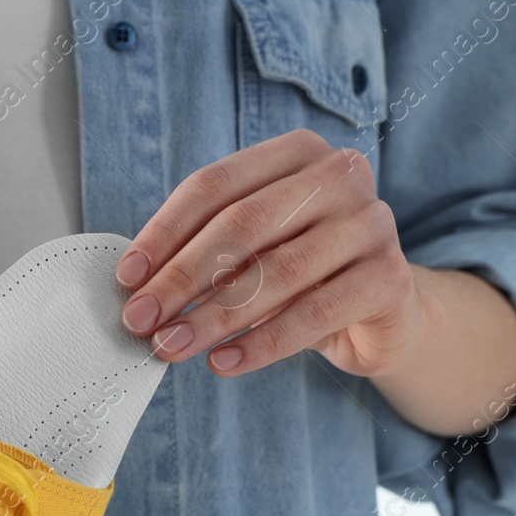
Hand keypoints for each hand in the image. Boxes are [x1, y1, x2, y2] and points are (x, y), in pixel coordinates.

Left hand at [115, 128, 433, 378]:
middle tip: (140, 320)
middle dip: (182, 278)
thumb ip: (207, 250)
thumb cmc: (306, 274)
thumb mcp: (255, 250)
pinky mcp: (389, 277)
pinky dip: (261, 344)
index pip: (214, 186)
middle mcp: (339, 176)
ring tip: (171, 346)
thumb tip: (138, 286)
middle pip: (242, 225)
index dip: (163, 233)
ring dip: (213, 316)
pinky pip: (313, 314)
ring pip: (276, 273)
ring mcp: (371, 223)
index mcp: (297, 152)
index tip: (127, 278)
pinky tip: (223, 362)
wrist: (386, 312)